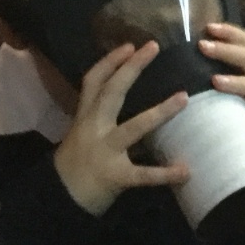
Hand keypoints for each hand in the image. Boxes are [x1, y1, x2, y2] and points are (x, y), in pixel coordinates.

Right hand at [52, 43, 191, 215]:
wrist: (59, 199)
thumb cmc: (75, 163)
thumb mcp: (81, 133)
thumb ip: (99, 115)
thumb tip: (124, 91)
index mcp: (85, 117)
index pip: (93, 82)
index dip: (109, 61)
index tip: (129, 45)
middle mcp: (93, 129)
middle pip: (111, 93)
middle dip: (131, 69)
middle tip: (153, 47)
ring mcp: (105, 152)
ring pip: (133, 127)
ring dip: (159, 112)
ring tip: (183, 98)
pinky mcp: (115, 176)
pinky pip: (143, 174)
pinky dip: (164, 173)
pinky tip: (186, 170)